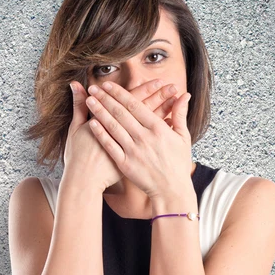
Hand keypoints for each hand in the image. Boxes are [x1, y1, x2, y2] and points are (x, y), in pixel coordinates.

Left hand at [84, 81, 192, 198]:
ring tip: (89, 101)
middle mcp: (144, 137)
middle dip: (105, 99)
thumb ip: (180, 114)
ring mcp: (133, 151)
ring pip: (113, 127)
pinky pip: (110, 145)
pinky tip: (91, 123)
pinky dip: (101, 134)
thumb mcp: (183, 137)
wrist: (171, 190)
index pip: (135, 105)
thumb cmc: (178, 163)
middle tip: (93, 88)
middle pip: (121, 113)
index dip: (119, 94)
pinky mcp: (125, 164)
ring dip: (100, 112)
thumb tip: (184, 95)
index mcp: (158, 129)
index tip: (108, 85)